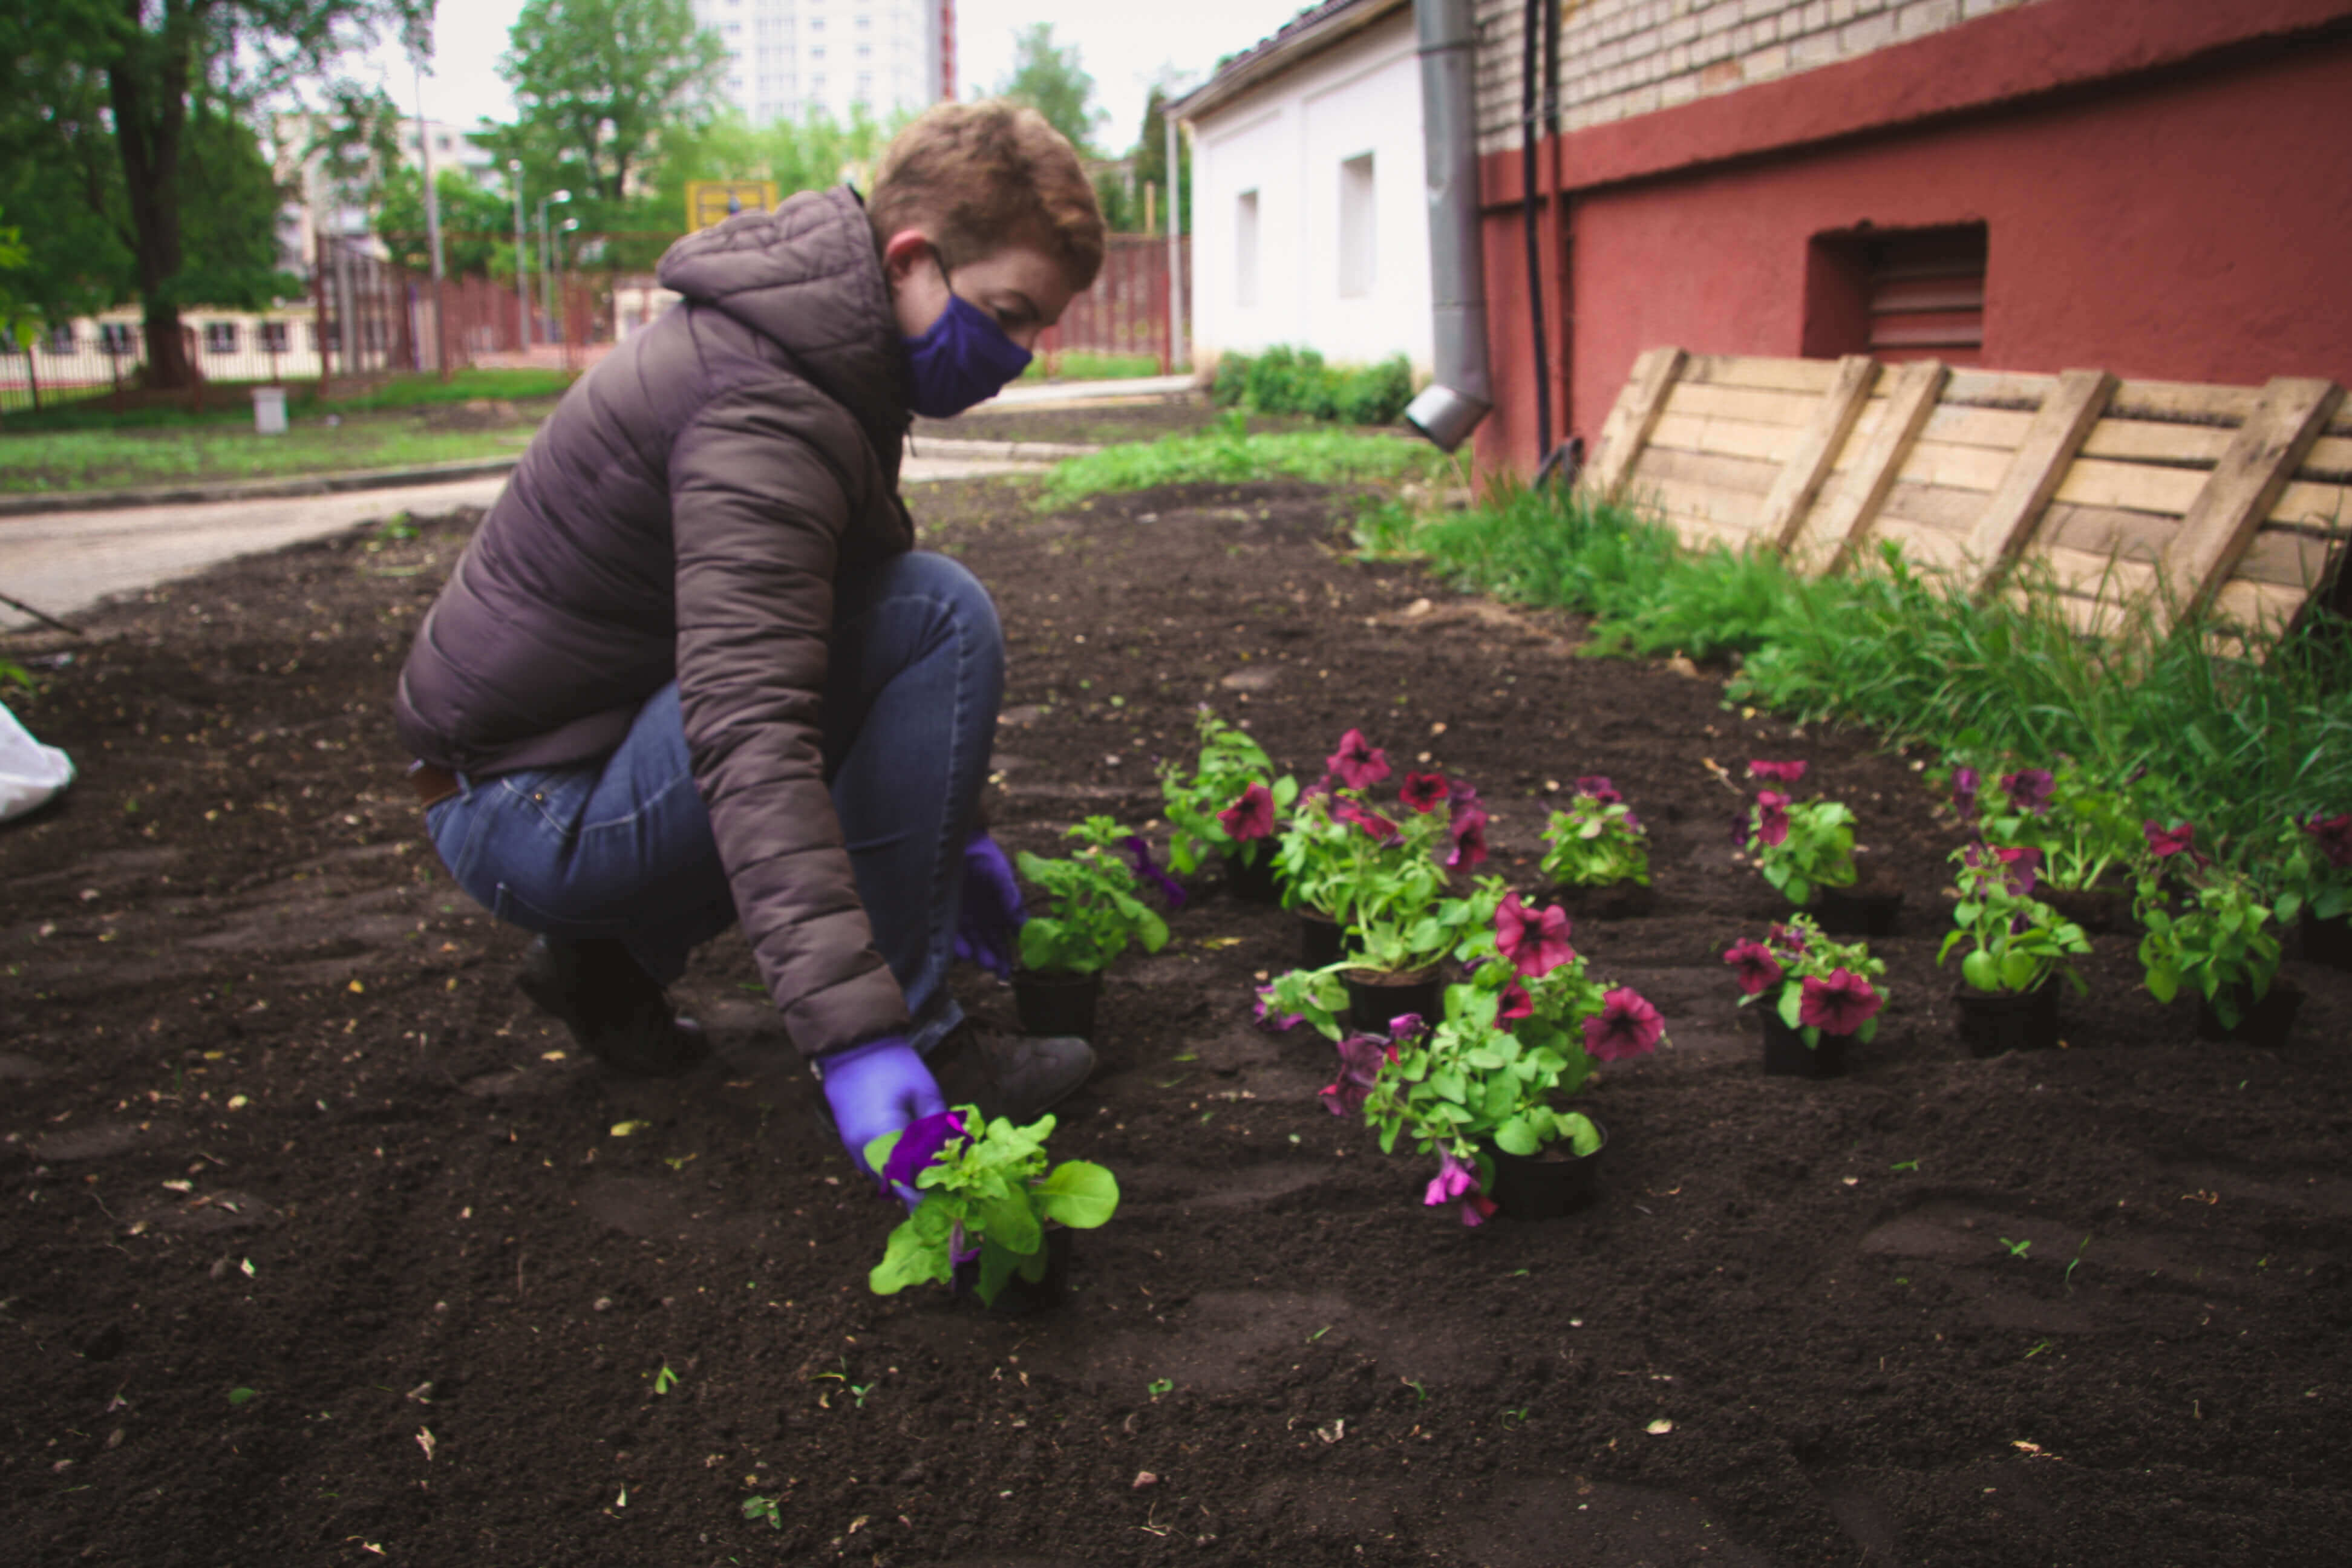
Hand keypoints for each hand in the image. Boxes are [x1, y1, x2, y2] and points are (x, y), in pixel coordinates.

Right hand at [818, 1035, 946, 1199]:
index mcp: (883, 1139)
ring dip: (901, 1177)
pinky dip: (888, 1164)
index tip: (943, 1204)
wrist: (854, 1045)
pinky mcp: (848, 1138)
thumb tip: (952, 1155)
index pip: (904, 1185)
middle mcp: (863, 1149)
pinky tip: (907, 1155)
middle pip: (892, 1185)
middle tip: (941, 1189)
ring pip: (880, 1176)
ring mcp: (851, 1145)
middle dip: (915, 1190)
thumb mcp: (925, 1092)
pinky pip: (871, 1162)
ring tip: (927, 1172)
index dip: (923, 1199)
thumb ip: (938, 1127)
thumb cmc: (893, 1065)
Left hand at [954, 829, 1025, 979]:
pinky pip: (953, 935)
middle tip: (998, 970)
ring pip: (973, 944)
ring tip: (985, 962)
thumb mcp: (1000, 874)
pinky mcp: (946, 916)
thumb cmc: (983, 856)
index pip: (1008, 938)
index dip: (1010, 954)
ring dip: (979, 955)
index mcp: (1000, 911)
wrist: (956, 842)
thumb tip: (1022, 924)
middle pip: (991, 945)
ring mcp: (965, 919)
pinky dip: (959, 945)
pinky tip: (965, 952)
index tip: (1012, 968)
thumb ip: (1009, 897)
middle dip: (995, 959)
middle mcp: (983, 920)